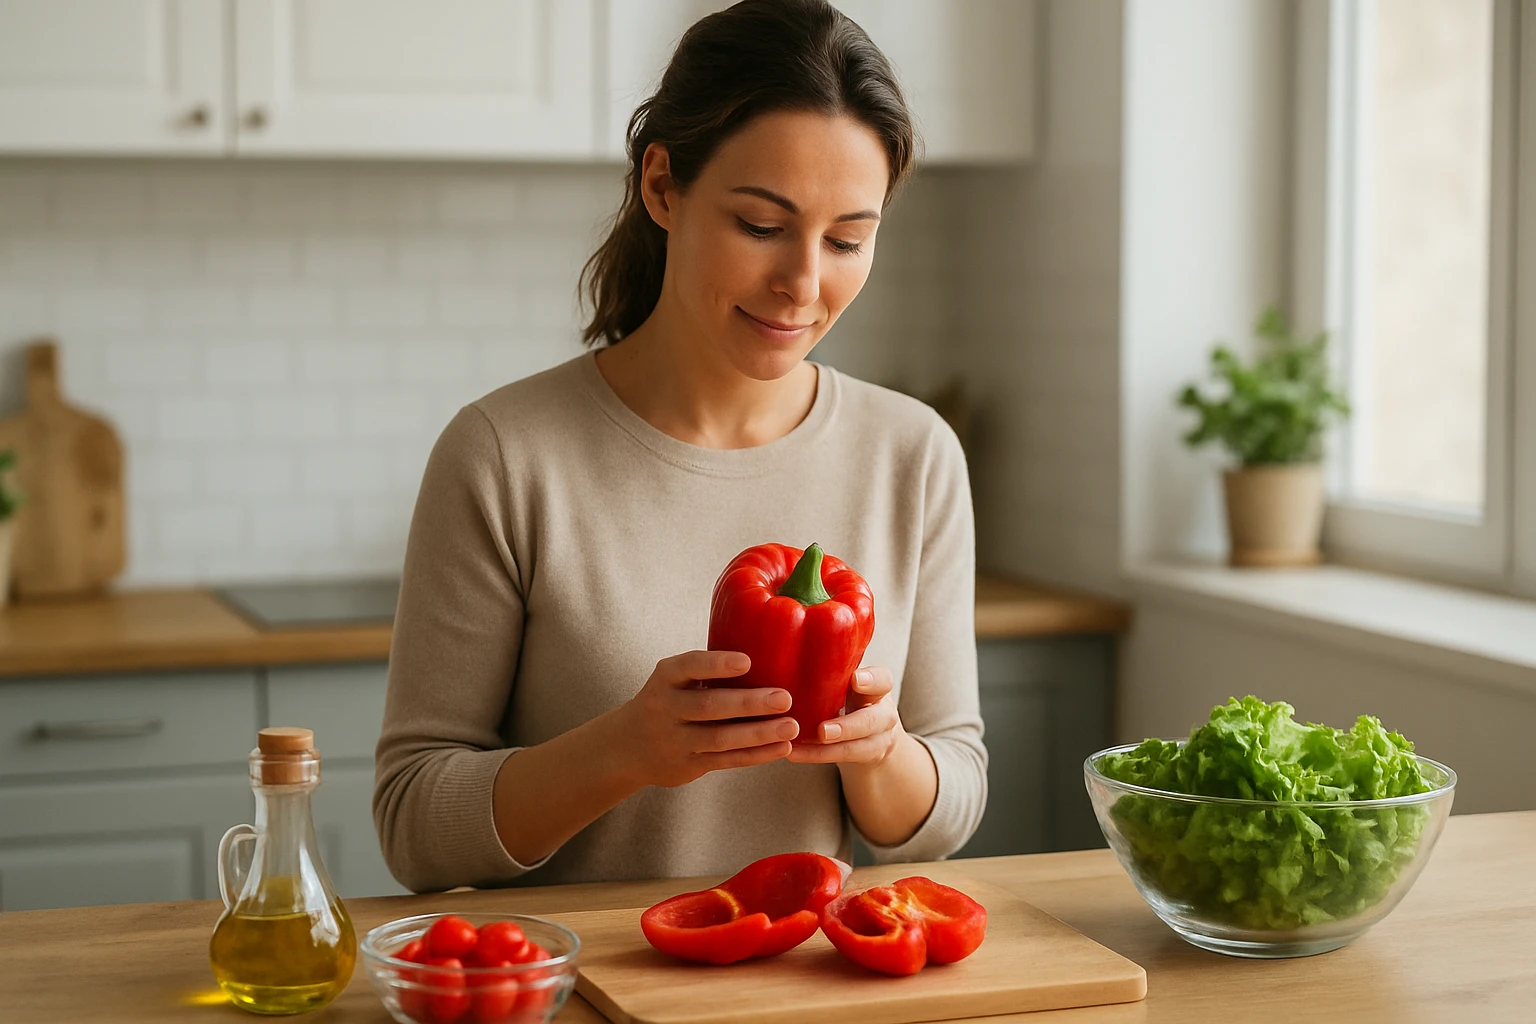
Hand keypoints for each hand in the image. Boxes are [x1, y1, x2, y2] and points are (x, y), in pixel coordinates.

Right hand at [617, 650, 798, 787]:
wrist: (628, 746)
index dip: (717, 664)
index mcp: (665, 677)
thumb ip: (706, 669)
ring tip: (791, 726)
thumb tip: (767, 650)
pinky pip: (726, 760)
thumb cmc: (667, 700)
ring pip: (720, 738)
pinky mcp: (688, 765)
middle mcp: (666, 708)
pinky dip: (756, 755)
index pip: (689, 666)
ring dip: (759, 733)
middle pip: (709, 706)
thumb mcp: (673, 679)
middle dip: (749, 703)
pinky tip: (782, 748)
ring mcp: (675, 739)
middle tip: (785, 698)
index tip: (747, 661)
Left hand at [787, 666, 902, 765]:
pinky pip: (841, 759)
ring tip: (797, 747)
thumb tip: (779, 643)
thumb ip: (831, 667)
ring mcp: (878, 739)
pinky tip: (791, 754)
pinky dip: (815, 756)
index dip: (870, 680)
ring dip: (827, 750)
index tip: (854, 679)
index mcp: (878, 687)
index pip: (882, 680)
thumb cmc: (849, 695)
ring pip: (858, 747)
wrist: (874, 734)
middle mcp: (883, 713)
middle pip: (871, 720)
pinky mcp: (866, 757)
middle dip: (847, 727)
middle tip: (822, 731)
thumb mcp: (848, 681)